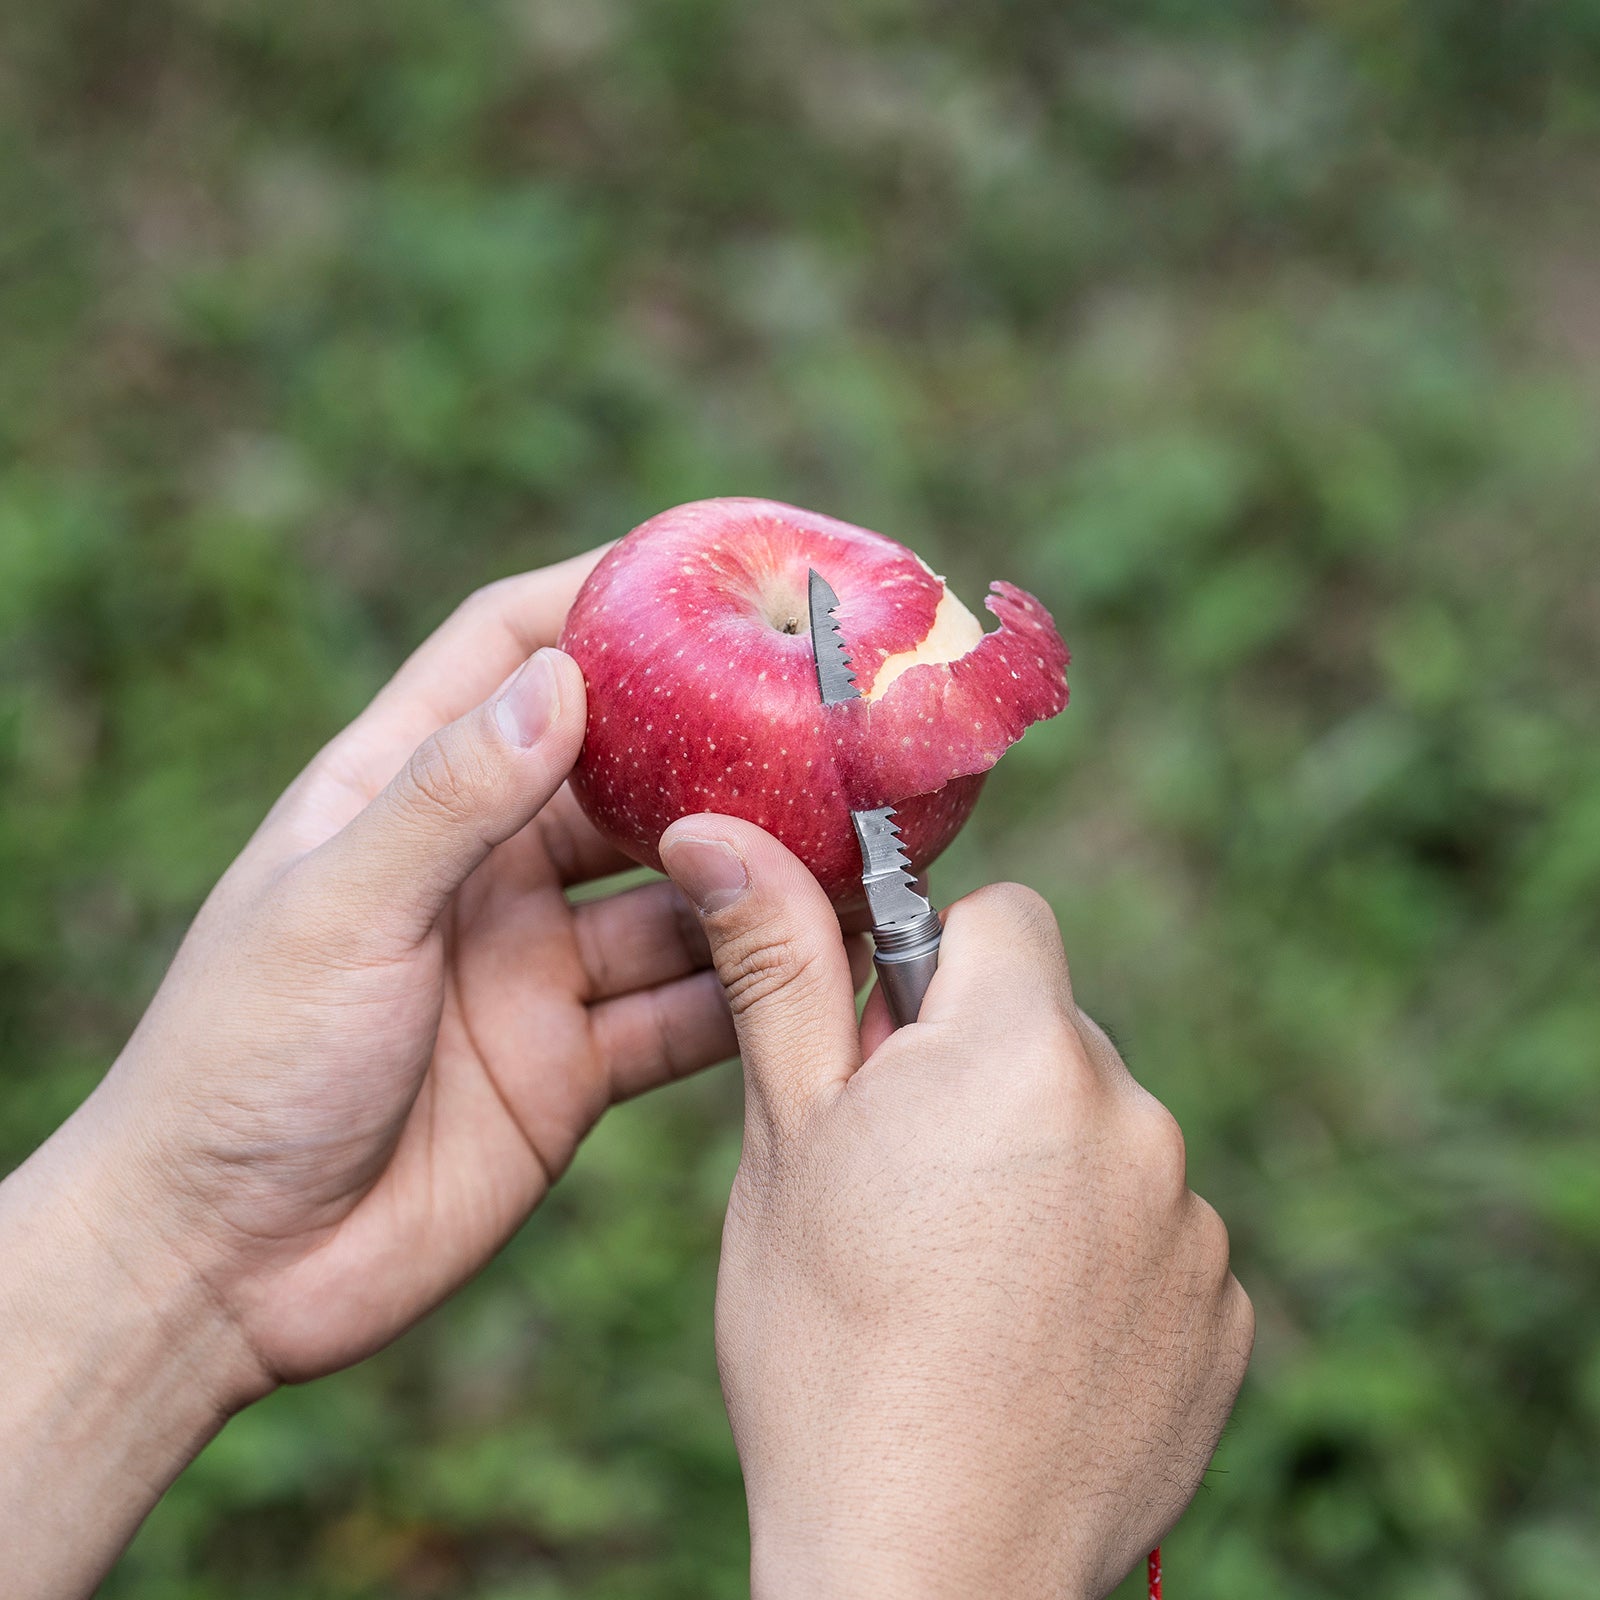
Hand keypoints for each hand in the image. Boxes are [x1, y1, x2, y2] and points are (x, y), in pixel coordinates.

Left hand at [1, 549, 734, 1596]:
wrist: (221, 1268)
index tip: (703, 571)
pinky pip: (684, 1011)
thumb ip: (451, 800)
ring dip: (753, 875)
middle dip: (715, 744)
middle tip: (821, 717)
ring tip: (854, 842)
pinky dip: (750, 991)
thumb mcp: (339, 912)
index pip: (506, 654)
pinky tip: (823, 968)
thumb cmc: (239, 1066)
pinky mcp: (574, 1064)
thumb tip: (562, 676)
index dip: (599, 601)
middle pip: (621, 774)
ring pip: (674, 898)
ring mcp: (535, 967)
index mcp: (400, 795)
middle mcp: (482, 869)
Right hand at [660, 816, 1253, 1599]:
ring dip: (1042, 1167)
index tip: (884, 1054)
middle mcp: (1134, 1115)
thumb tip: (719, 828)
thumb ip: (777, 968)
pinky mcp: (1223, 1311)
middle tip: (903, 1182)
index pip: (1004, 916)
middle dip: (982, 1071)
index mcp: (1018, 1050)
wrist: (921, 1573)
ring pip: (1102, 1132)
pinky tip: (1025, 1337)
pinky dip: (1097, 1257)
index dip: (933, 969)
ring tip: (959, 1278)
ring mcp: (1190, 1221)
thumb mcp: (783, 1142)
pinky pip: (1151, 1232)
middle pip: (1050, 1029)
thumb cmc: (822, 1346)